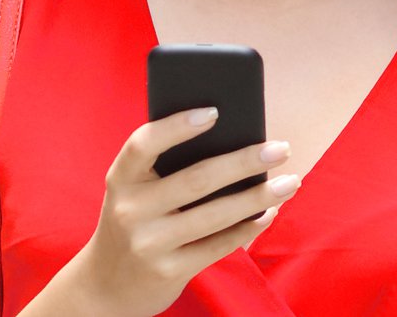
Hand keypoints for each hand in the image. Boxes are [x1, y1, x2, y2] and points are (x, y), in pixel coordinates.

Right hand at [65, 107, 300, 316]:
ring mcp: (149, 243)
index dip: (178, 126)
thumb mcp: (132, 192)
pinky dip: (249, 227)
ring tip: (290, 182)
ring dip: (259, 196)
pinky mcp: (169, 271)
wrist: (106, 285)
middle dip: (245, 161)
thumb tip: (231, 143)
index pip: (144, 143)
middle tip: (281, 148)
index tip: (215, 112)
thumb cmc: (133, 222)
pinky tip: (269, 212)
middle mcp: (130, 210)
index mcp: (119, 179)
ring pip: (216, 214)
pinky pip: (219, 245)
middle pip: (197, 179)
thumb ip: (163, 168)